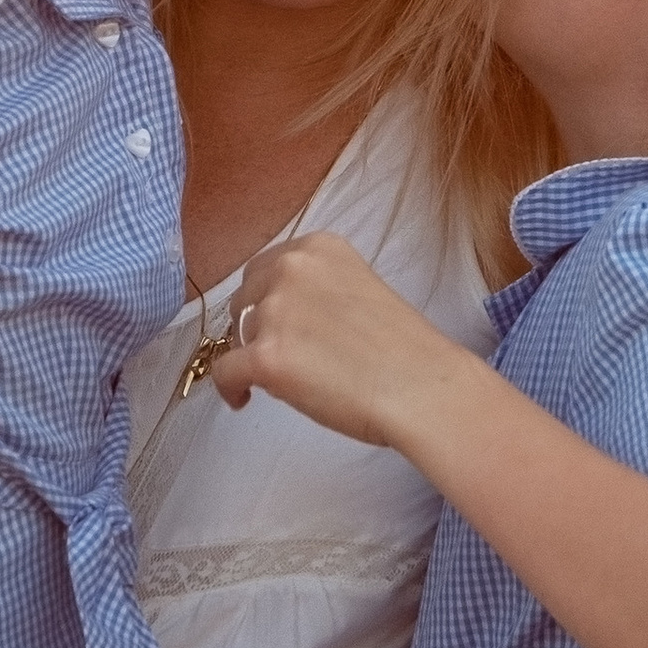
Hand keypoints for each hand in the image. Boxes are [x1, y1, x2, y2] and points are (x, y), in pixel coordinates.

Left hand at [209, 234, 454, 449]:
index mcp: (319, 248)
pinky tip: (243, 399)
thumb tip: (284, 320)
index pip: (265, 269)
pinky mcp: (265, 356)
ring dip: (252, 357)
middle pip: (244, 299)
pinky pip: (225, 373)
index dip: (265, 300)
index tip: (278, 324)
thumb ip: (319, 291)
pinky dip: (230, 389)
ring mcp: (276, 312)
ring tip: (284, 381)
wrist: (423, 388)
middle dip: (254, 326)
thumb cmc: (405, 350)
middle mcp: (291, 269)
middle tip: (281, 354)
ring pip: (235, 336)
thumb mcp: (360, 290)